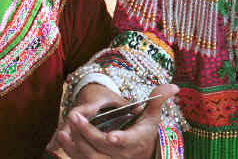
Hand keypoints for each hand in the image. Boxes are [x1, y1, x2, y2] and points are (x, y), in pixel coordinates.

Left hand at [52, 84, 178, 158]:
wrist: (141, 153)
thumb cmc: (144, 130)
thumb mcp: (152, 115)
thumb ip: (158, 99)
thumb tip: (174, 86)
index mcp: (137, 140)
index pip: (128, 141)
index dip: (120, 140)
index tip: (111, 136)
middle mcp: (123, 155)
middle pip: (103, 147)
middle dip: (87, 133)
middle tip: (73, 115)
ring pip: (91, 158)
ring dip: (75, 146)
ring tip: (64, 130)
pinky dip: (72, 152)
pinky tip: (62, 139)